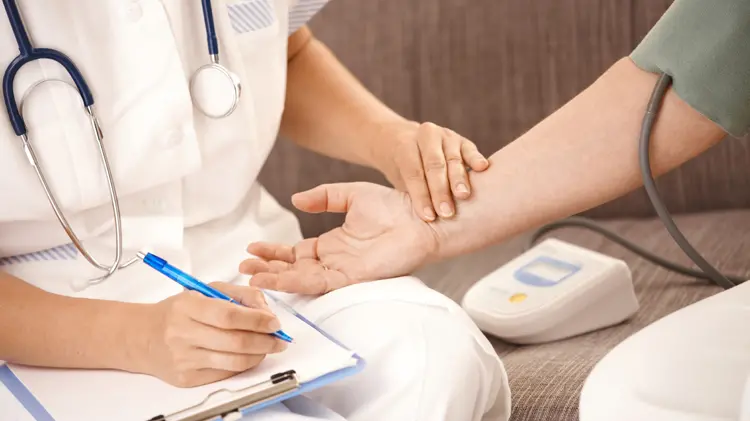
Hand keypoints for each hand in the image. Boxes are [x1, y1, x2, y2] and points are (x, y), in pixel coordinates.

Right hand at [141, 283, 287, 386]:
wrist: (143, 337)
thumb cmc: (178, 312)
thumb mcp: (205, 291)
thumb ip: (239, 295)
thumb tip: (266, 311)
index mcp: (187, 307)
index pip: (229, 316)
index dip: (257, 320)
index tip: (274, 322)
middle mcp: (183, 334)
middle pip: (235, 341)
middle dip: (265, 340)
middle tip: (279, 338)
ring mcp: (184, 359)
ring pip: (233, 361)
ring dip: (259, 355)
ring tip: (269, 347)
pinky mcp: (187, 378)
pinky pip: (225, 374)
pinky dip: (244, 365)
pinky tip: (250, 356)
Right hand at [239, 182, 437, 294]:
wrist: (420, 215)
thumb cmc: (394, 206)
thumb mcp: (351, 195)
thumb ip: (323, 197)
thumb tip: (296, 199)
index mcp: (333, 244)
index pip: (296, 254)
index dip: (273, 253)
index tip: (252, 249)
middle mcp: (335, 261)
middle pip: (293, 270)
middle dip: (267, 270)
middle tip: (243, 268)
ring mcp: (342, 271)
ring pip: (301, 280)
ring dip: (275, 280)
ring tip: (250, 278)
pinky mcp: (351, 278)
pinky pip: (317, 283)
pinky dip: (294, 283)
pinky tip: (274, 281)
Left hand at [376, 121, 488, 220]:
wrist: (411, 145)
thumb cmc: (404, 172)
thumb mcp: (399, 181)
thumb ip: (408, 195)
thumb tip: (416, 225)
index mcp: (405, 146)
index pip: (413, 172)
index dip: (421, 195)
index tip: (428, 217)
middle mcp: (426, 137)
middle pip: (434, 164)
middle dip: (440, 190)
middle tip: (447, 213)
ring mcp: (446, 137)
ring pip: (453, 158)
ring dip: (459, 179)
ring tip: (463, 196)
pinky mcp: (463, 142)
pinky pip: (470, 150)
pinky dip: (476, 159)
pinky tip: (482, 168)